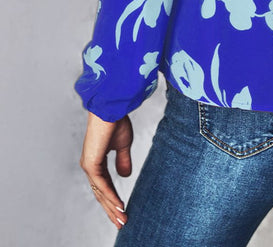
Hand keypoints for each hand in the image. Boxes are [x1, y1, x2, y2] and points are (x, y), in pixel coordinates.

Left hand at [79, 111, 133, 229]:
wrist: (112, 108)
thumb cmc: (116, 122)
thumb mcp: (123, 145)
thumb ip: (123, 160)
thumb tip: (125, 176)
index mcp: (96, 162)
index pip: (104, 186)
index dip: (113, 199)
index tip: (123, 211)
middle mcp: (90, 166)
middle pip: (100, 194)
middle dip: (112, 210)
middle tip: (122, 223)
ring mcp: (89, 165)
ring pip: (101, 193)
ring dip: (112, 207)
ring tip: (123, 219)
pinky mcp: (92, 163)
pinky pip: (102, 185)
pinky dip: (111, 196)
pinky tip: (120, 205)